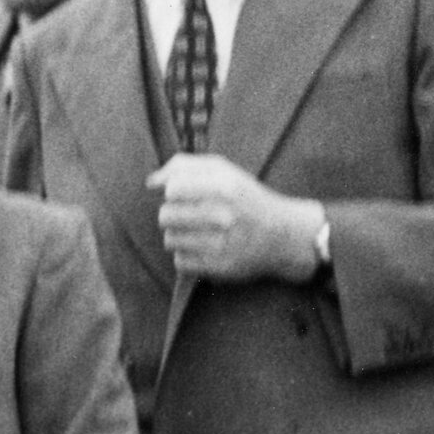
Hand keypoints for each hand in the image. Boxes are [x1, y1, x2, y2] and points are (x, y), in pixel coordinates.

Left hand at [151, 154, 325, 283]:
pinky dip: (188, 255)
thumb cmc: (244, 198)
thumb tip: (151, 182)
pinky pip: (180, 261)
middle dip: (174, 215)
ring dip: (180, 236)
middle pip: (165, 216)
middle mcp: (224, 215)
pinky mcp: (219, 267)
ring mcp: (222, 243)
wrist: (282, 236)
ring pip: (170, 240)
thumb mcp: (223, 170)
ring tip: (200, 232)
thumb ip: (184, 166)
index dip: (174, 192)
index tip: (187, 195)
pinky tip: (205, 248)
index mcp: (224, 185)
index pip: (172, 189)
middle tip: (193, 215)